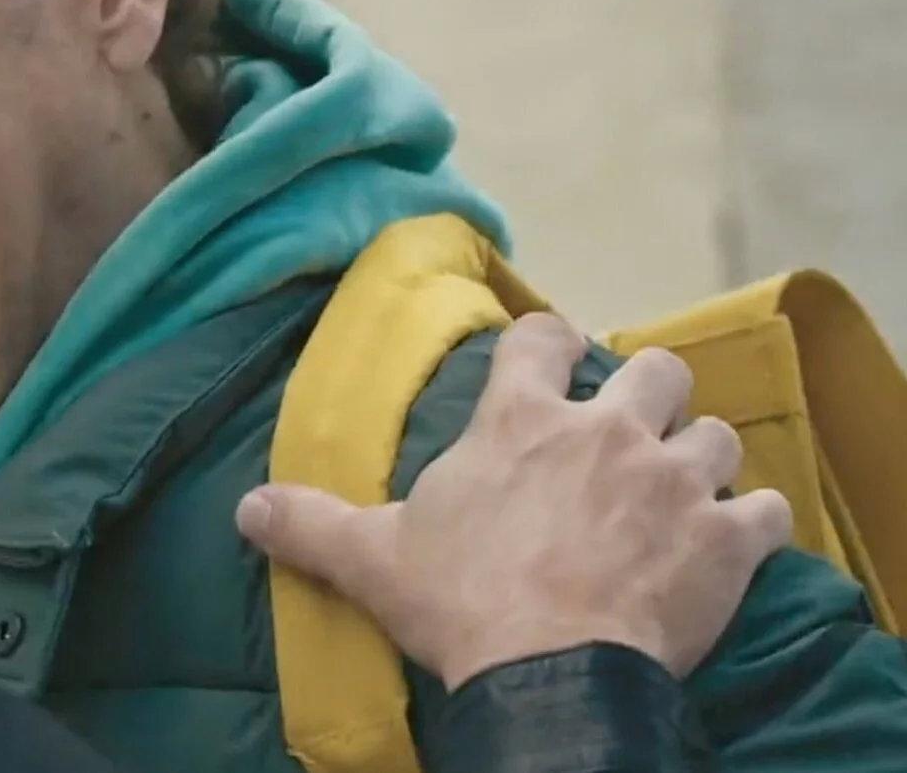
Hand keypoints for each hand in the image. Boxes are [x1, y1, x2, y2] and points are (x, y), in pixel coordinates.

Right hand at [236, 312, 792, 688]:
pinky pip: (766, 510)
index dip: (549, 340)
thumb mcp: (372, 559)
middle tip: (628, 429)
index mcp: (520, 421)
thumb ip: (310, 524)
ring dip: (701, 458)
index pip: (542, 337)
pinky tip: (733, 542)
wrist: (549, 673)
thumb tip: (244, 508)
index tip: (552, 354)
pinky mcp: (726, 540)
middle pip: (655, 368)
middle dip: (648, 392)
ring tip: (682, 490)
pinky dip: (753, 524)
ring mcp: (674, 480)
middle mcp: (605, 431)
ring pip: (715, 434)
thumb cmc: (459, 602)